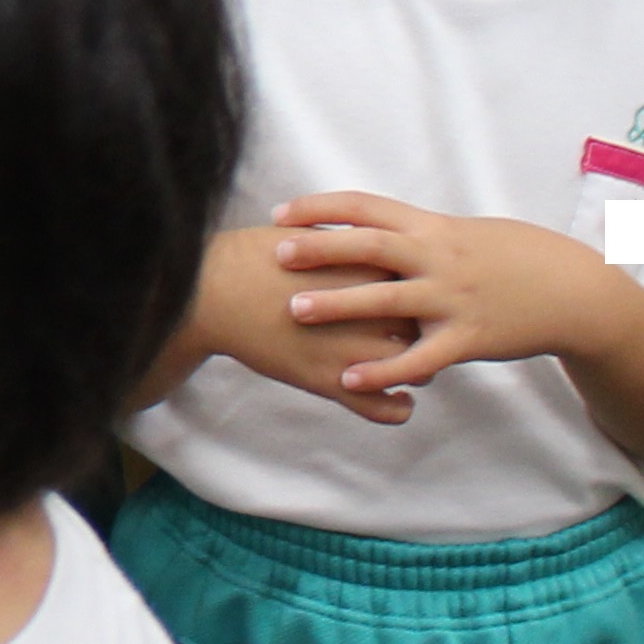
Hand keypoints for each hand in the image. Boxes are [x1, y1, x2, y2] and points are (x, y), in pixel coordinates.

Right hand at [177, 218, 419, 421]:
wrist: (212, 292)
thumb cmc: (255, 258)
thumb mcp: (310, 234)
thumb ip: (350, 240)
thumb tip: (372, 236)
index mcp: (368, 266)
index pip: (425, 281)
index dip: (426, 290)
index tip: (421, 295)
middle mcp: (371, 309)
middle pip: (430, 325)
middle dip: (431, 332)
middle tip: (423, 335)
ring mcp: (353, 348)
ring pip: (419, 369)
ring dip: (421, 370)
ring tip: (414, 370)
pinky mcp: (331, 382)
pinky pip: (383, 408)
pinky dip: (397, 409)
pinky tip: (397, 402)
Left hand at [273, 191, 643, 414]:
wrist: (573, 292)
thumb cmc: (514, 258)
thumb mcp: (463, 232)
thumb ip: (416, 232)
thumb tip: (371, 225)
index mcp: (432, 227)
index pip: (366, 207)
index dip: (320, 207)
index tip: (280, 212)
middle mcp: (438, 257)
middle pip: (369, 246)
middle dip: (320, 248)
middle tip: (276, 253)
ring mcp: (453, 299)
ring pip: (387, 300)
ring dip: (338, 304)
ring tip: (294, 309)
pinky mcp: (469, 338)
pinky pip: (419, 357)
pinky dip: (383, 369)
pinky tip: (349, 379)